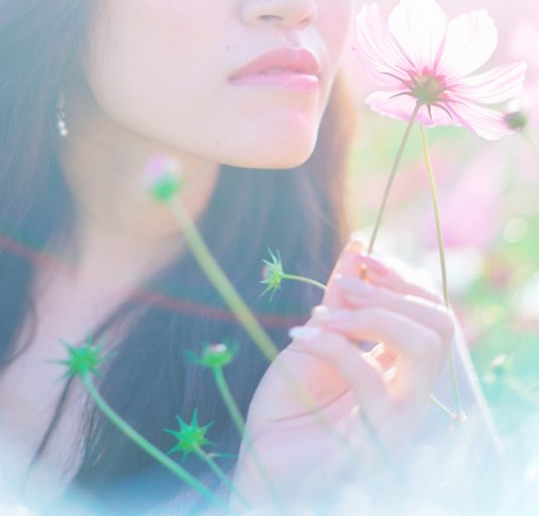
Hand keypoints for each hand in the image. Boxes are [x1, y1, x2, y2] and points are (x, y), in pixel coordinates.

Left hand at [229, 239, 455, 511]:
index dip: (403, 277)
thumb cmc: (288, 402)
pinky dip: (334, 344)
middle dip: (393, 291)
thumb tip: (358, 245)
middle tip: (344, 285)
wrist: (260, 454)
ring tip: (325, 312)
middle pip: (441, 324)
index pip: (432, 311)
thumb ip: (340, 297)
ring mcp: (401, 418)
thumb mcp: (315, 333)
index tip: (364, 256)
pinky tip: (301, 333)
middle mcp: (411, 391)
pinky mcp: (378, 439)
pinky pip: (370, 377)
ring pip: (423, 347)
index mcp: (401, 365)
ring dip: (372, 315)